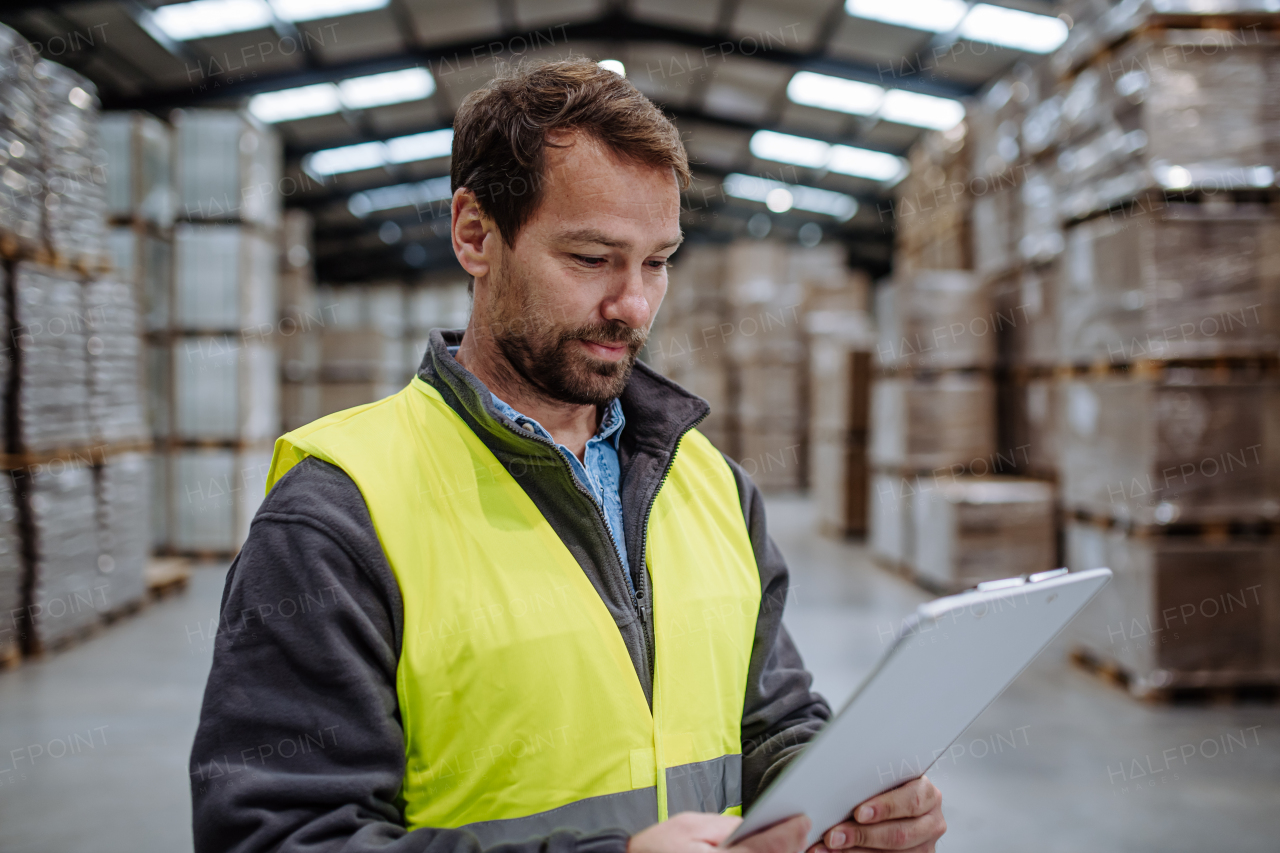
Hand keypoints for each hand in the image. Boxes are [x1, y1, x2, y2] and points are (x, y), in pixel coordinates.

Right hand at [628, 812, 810, 852]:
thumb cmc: (658, 849)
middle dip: (790, 847)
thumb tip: (754, 826)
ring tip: (789, 842)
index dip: (790, 833)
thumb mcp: (690, 826)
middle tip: (802, 830)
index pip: (769, 848)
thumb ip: (726, 826)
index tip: (803, 820)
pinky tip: (768, 850)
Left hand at [808, 777, 944, 852]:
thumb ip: (873, 783)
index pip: (911, 801)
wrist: (898, 807)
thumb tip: (839, 787)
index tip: (858, 813)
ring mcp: (925, 845)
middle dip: (862, 835)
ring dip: (855, 852)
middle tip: (834, 835)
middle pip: (900, 834)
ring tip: (830, 847)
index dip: (885, 808)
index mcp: (928, 794)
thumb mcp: (887, 780)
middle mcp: (931, 822)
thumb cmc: (888, 789)